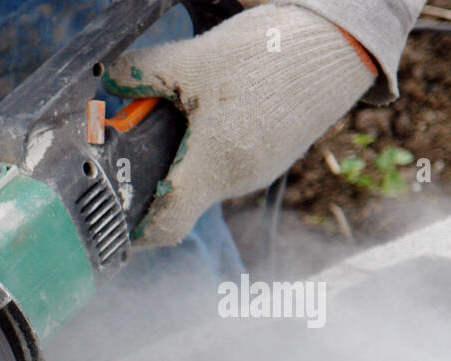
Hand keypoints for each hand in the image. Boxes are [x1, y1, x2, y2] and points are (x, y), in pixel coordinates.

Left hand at [103, 2, 375, 246]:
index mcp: (214, 166)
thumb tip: (108, 81)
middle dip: (152, 172)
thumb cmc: (270, 53)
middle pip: (179, 197)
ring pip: (203, 177)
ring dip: (182, 154)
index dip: (134, 229)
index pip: (165, 226)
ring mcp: (258, 171)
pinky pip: (227, 163)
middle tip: (134, 134)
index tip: (112, 213)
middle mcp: (237, 180)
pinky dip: (209, 145)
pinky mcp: (272, 156)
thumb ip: (142, 73)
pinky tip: (209, 109)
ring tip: (178, 110)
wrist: (342, 41)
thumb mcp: (193, 58)